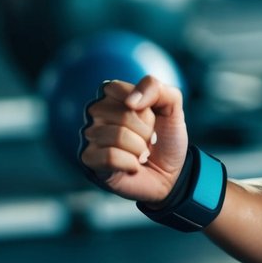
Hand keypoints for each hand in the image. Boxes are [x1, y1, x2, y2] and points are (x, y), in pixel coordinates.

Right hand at [79, 75, 190, 202]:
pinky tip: (133, 166)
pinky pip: (110, 157)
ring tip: (141, 154)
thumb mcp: (172, 107)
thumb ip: (156, 88)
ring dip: (140, 149)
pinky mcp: (90, 160)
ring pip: (119, 136)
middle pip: (124, 115)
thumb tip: (130, 101)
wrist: (171, 174)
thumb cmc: (165, 138)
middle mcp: (96, 113)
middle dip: (146, 131)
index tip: (150, 117)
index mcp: (112, 96)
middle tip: (147, 140)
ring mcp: (91, 137)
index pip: (118, 89)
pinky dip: (130, 163)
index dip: (144, 108)